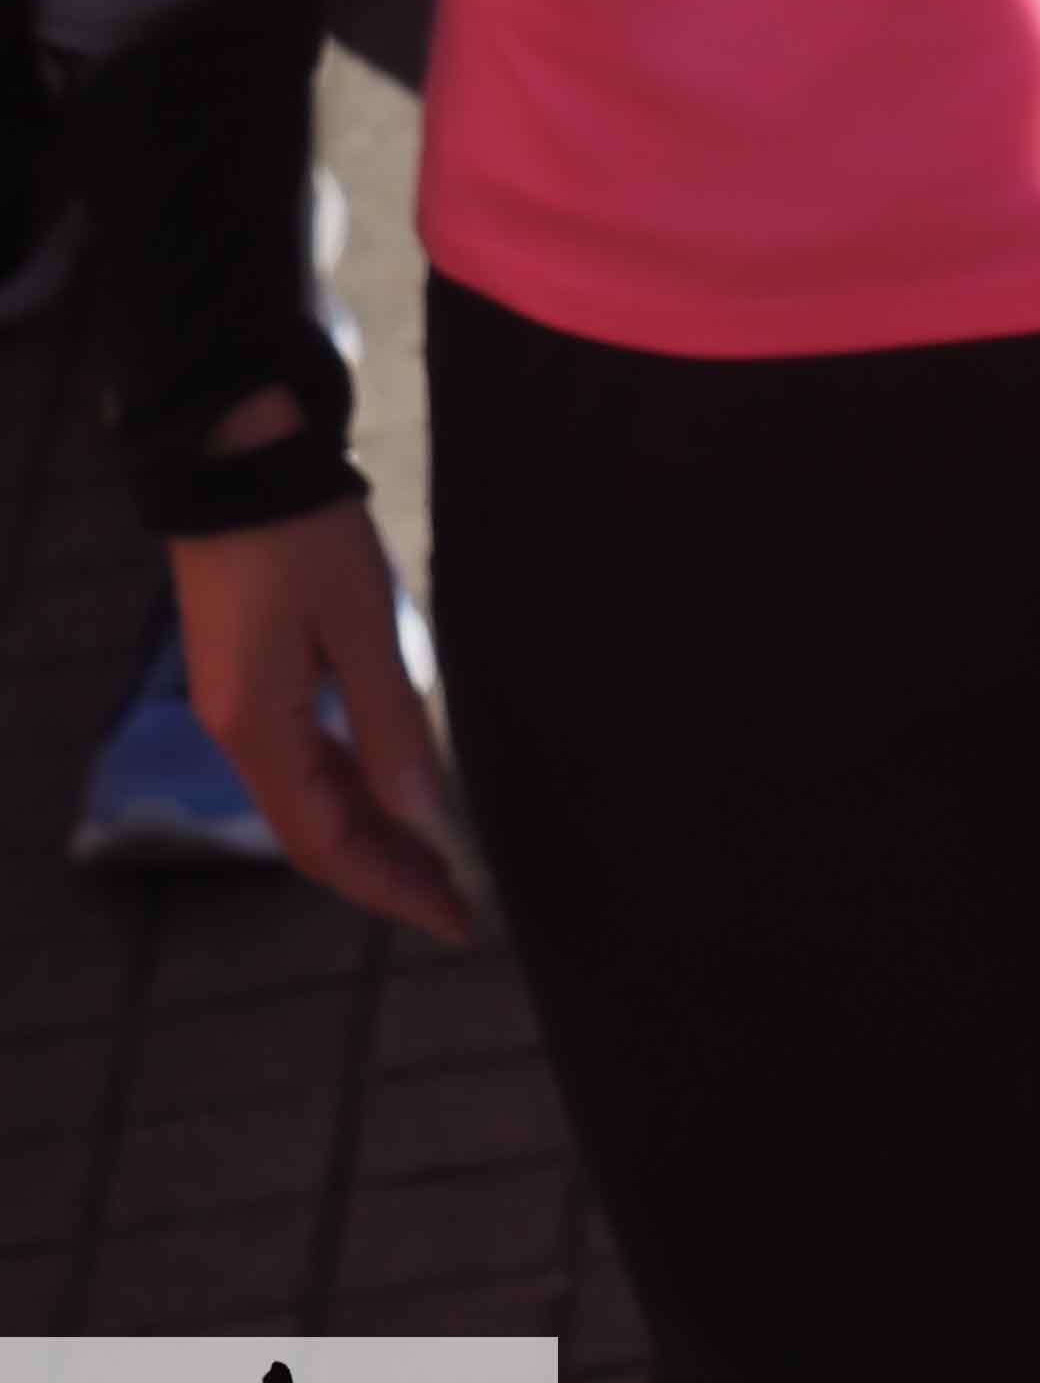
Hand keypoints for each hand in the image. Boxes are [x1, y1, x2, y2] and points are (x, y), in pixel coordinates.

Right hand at [172, 499, 476, 944]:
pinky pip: (306, 756)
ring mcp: (240, 704)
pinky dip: (354, 785)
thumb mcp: (363, 629)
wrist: (237, 462)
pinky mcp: (252, 675)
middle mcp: (239, 729)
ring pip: (311, 795)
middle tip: (459, 905)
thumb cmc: (303, 538)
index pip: (324, 843)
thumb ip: (393, 724)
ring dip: (373, 831)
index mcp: (258, 729)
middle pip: (315, 829)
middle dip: (387, 871)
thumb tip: (426, 814)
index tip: (452, 919)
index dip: (389, 887)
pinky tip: (397, 792)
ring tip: (441, 861)